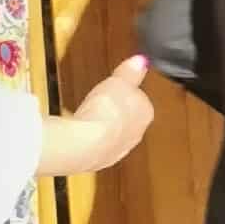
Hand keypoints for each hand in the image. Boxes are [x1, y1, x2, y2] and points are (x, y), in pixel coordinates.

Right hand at [38, 55, 153, 176]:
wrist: (84, 143)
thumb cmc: (106, 110)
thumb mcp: (119, 80)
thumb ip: (130, 72)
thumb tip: (141, 60)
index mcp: (146, 114)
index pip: (140, 102)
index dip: (125, 94)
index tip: (114, 89)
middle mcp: (135, 136)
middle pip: (127, 121)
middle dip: (115, 113)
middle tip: (100, 104)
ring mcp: (117, 152)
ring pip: (112, 136)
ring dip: (101, 128)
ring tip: (87, 117)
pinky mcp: (97, 162)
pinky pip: (94, 147)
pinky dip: (88, 140)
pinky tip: (79, 133)